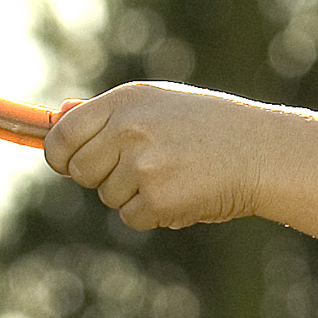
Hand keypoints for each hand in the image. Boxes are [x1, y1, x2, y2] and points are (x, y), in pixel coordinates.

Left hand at [45, 84, 264, 229]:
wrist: (259, 152)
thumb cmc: (208, 128)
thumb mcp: (157, 105)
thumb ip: (107, 114)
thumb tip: (57, 116)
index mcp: (125, 100)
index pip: (63, 134)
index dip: (60, 154)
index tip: (68, 163)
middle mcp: (128, 128)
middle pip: (79, 170)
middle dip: (99, 177)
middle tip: (138, 170)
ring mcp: (142, 164)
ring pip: (107, 196)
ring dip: (132, 196)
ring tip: (171, 176)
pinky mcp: (156, 198)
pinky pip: (132, 217)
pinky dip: (152, 214)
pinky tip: (181, 194)